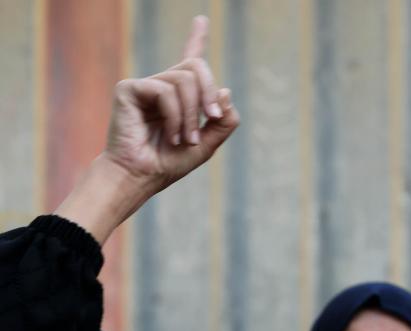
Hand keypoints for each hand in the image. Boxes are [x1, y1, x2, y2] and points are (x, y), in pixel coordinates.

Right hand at [102, 16, 237, 188]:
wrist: (141, 176)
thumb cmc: (168, 164)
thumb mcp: (206, 145)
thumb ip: (222, 123)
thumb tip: (226, 91)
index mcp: (178, 97)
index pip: (189, 62)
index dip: (196, 40)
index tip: (202, 20)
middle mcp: (161, 86)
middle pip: (196, 67)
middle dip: (209, 93)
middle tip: (211, 118)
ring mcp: (145, 86)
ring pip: (184, 81)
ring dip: (191, 115)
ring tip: (184, 139)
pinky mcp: (129, 89)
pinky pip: (166, 91)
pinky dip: (175, 117)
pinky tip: (170, 136)